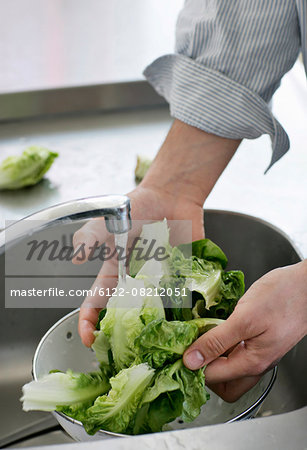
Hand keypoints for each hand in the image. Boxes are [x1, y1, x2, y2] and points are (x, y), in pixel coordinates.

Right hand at [73, 185, 203, 345]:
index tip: (88, 339)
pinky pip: (183, 301)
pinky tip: (187, 328)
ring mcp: (160, 284)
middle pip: (125, 318)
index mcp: (114, 273)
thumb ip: (90, 236)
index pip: (97, 303)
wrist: (172, 196)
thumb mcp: (108, 220)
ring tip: (157, 348)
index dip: (89, 322)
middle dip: (123, 338)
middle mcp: (136, 283)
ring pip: (155, 316)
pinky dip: (185, 314)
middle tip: (127, 355)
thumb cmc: (138, 206)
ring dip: (155, 331)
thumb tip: (76, 258)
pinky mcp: (183, 280)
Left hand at [183, 261, 306, 401]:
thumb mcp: (245, 317)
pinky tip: (215, 327)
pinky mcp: (259, 341)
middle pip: (222, 384)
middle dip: (202, 371)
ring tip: (200, 335)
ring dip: (212, 356)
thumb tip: (192, 360)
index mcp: (251, 363)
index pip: (210, 378)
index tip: (178, 349)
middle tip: (188, 347)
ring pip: (228, 368)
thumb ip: (217, 341)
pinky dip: (222, 344)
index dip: (191, 366)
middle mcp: (255, 363)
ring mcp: (258, 353)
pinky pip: (235, 351)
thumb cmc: (283, 297)